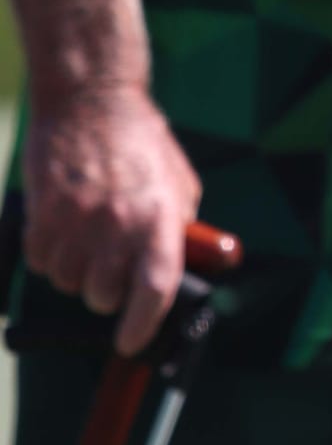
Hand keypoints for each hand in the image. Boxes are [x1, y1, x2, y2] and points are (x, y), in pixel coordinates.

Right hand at [23, 89, 201, 354]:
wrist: (91, 102)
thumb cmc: (141, 145)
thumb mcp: (180, 186)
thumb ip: (179, 233)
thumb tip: (179, 276)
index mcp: (159, 220)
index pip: (154, 291)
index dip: (141, 326)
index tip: (130, 343)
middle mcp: (118, 224)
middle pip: (102, 297)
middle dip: (104, 294)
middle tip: (108, 269)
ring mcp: (77, 220)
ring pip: (67, 283)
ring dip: (74, 273)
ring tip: (86, 240)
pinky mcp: (43, 212)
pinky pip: (39, 261)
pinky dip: (48, 256)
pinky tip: (61, 230)